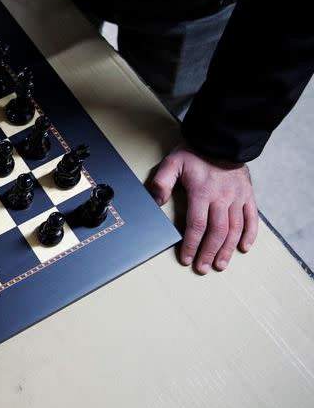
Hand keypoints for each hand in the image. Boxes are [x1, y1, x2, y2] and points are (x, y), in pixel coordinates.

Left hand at [148, 144, 257, 273]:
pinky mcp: (248, 195)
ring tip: (220, 264)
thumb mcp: (172, 163)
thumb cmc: (195, 153)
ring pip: (234, 228)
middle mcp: (222, 198)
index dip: (192, 244)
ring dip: (227, 249)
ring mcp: (237, 197)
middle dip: (209, 252)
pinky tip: (244, 248)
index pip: (196, 225)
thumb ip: (162, 182)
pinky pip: (251, 218)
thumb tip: (156, 202)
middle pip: (216, 232)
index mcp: (202, 193)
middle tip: (202, 268)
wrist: (221, 139)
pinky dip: (250, 234)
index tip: (186, 258)